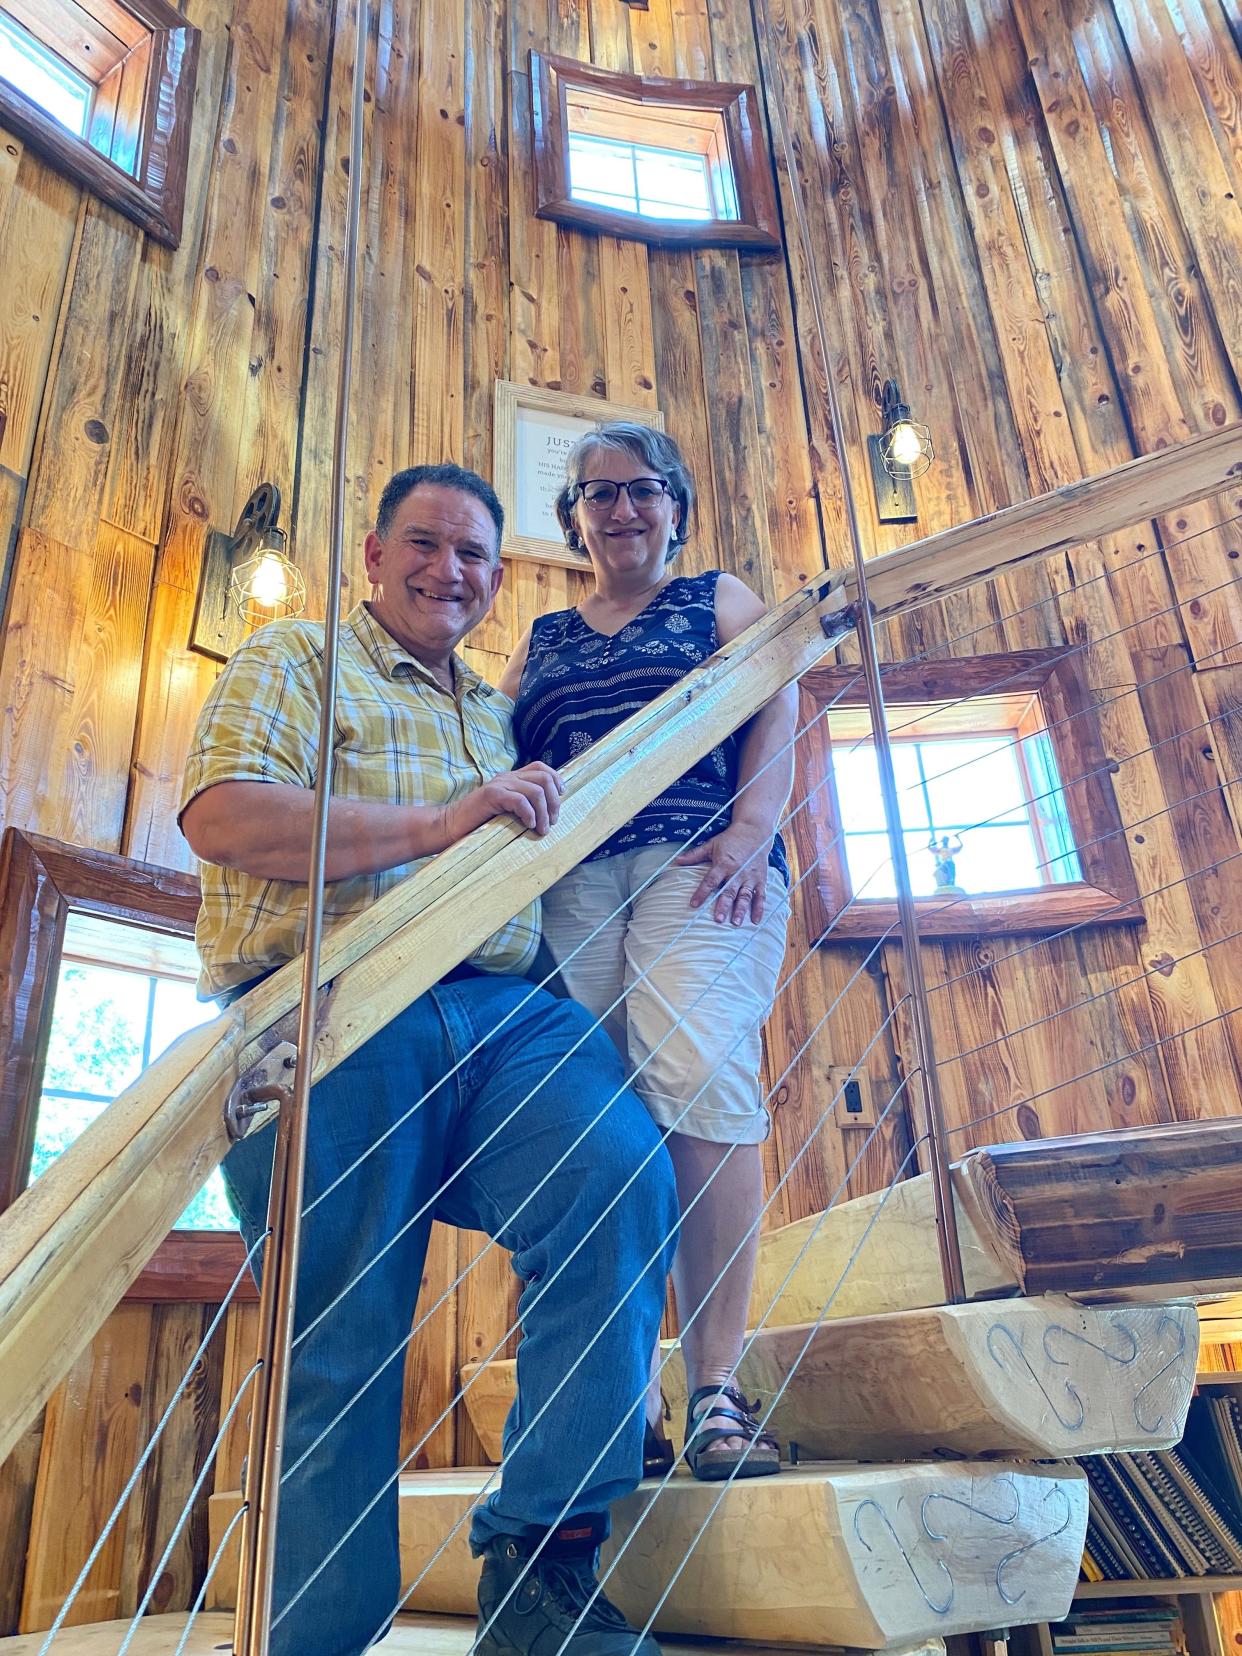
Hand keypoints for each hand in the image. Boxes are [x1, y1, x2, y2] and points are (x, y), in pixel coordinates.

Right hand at [443, 762, 563, 840]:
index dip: (556, 780)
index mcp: (511, 778)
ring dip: (543, 812)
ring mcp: (499, 784)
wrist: (450, 825)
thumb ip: (522, 805)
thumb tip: (548, 813)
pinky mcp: (492, 795)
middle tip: (551, 822)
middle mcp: (507, 777)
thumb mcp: (505, 811)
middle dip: (554, 801)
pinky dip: (529, 814)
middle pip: (544, 779)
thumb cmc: (478, 823)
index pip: (541, 768)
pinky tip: (528, 825)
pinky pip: (520, 800)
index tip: (561, 798)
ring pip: (536, 791)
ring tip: (541, 829)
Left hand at [674, 823, 772, 924]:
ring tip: (736, 923)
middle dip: (723, 906)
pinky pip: (760, 896)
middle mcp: (737, 872)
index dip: (702, 892)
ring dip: (741, 910)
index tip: (694, 904)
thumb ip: (694, 855)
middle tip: (718, 920)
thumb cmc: (730, 839)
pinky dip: (759, 908)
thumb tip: (676, 861)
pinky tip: (756, 920)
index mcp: (723, 864)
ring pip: (745, 896)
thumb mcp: (711, 844)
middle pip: (729, 891)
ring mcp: (750, 877)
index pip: (710, 881)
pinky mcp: (760, 879)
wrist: (754, 831)